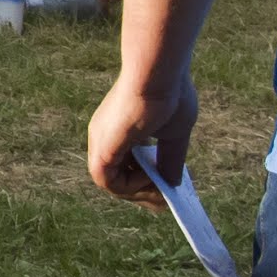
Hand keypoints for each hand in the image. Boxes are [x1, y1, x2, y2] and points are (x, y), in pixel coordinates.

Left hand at [90, 63, 194, 200]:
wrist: (159, 75)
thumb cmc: (170, 94)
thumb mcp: (175, 133)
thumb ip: (171, 158)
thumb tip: (173, 184)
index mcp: (120, 127)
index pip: (125, 160)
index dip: (144, 176)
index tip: (164, 187)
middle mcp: (105, 134)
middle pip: (118, 173)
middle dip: (142, 191)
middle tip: (163, 201)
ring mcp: (101, 141)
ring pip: (112, 181)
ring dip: (137, 191)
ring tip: (160, 192)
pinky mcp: (102, 148)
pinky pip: (109, 182)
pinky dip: (131, 187)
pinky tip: (151, 177)